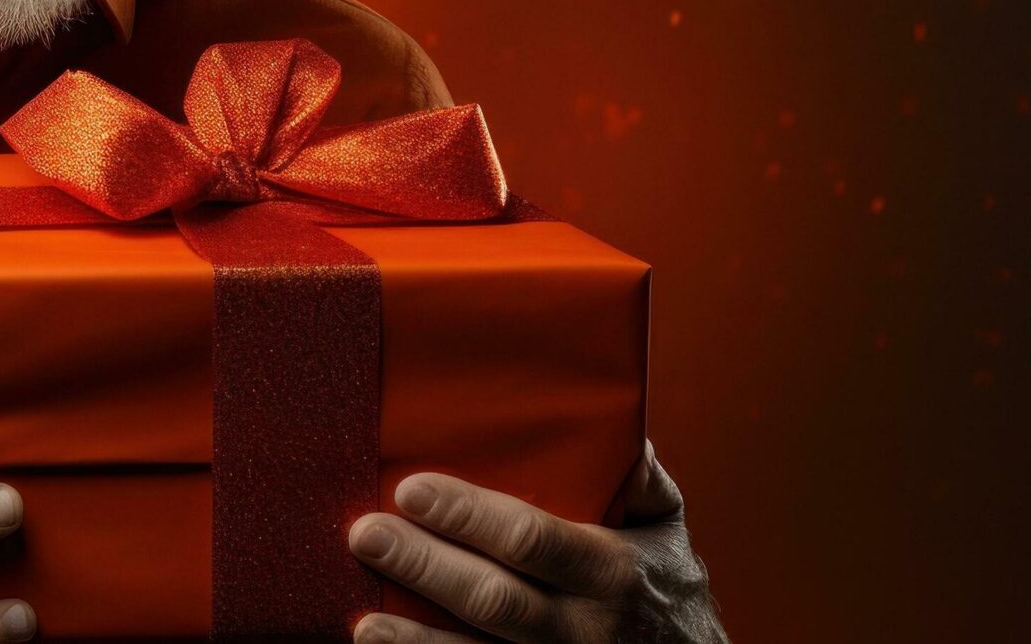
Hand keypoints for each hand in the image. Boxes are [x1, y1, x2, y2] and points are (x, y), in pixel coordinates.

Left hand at [345, 438, 725, 643]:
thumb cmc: (666, 582)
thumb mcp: (665, 523)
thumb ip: (634, 471)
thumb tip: (602, 411)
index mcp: (613, 569)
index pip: (531, 539)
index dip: (469, 517)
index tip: (412, 490)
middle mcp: (586, 627)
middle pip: (494, 599)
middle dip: (425, 566)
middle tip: (367, 533)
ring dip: (417, 639)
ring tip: (364, 618)